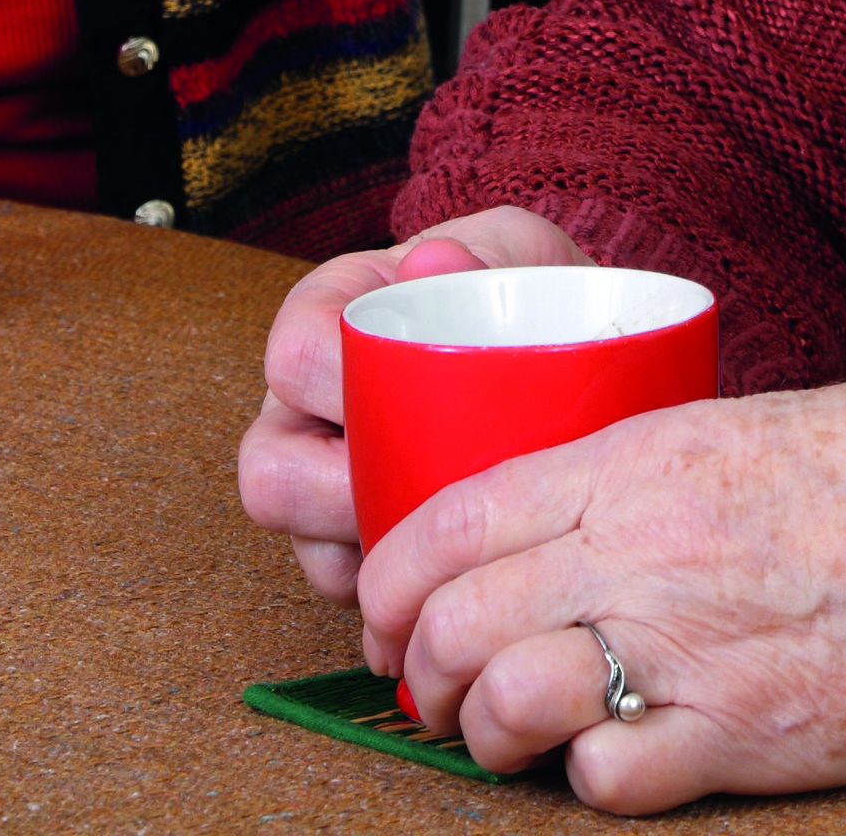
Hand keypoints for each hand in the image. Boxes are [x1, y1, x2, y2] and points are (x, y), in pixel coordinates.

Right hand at [236, 204, 590, 598]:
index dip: (340, 391)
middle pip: (272, 473)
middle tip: (436, 491)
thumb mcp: (520, 257)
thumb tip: (436, 260)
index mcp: (331, 317)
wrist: (573, 360)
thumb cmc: (529, 297)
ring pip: (302, 543)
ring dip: (374, 553)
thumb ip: (488, 253)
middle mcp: (306, 405)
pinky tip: (453, 574)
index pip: (295, 359)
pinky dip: (398, 592)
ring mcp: (325, 480)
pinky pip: (348, 587)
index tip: (412, 400)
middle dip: (349, 497)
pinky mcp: (355, 541)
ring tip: (450, 537)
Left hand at [363, 364, 845, 810]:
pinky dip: (585, 780)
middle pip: (458, 619)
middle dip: (417, 668)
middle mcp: (645, 553)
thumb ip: (613, 478)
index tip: (383, 610)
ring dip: (484, 730)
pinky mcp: (742, 735)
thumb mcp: (717, 435)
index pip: (451, 518)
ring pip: (509, 699)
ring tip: (504, 734)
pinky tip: (607, 761)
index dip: (389, 577)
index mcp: (633, 466)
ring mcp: (690, 647)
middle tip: (430, 688)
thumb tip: (513, 529)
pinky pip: (608, 777)